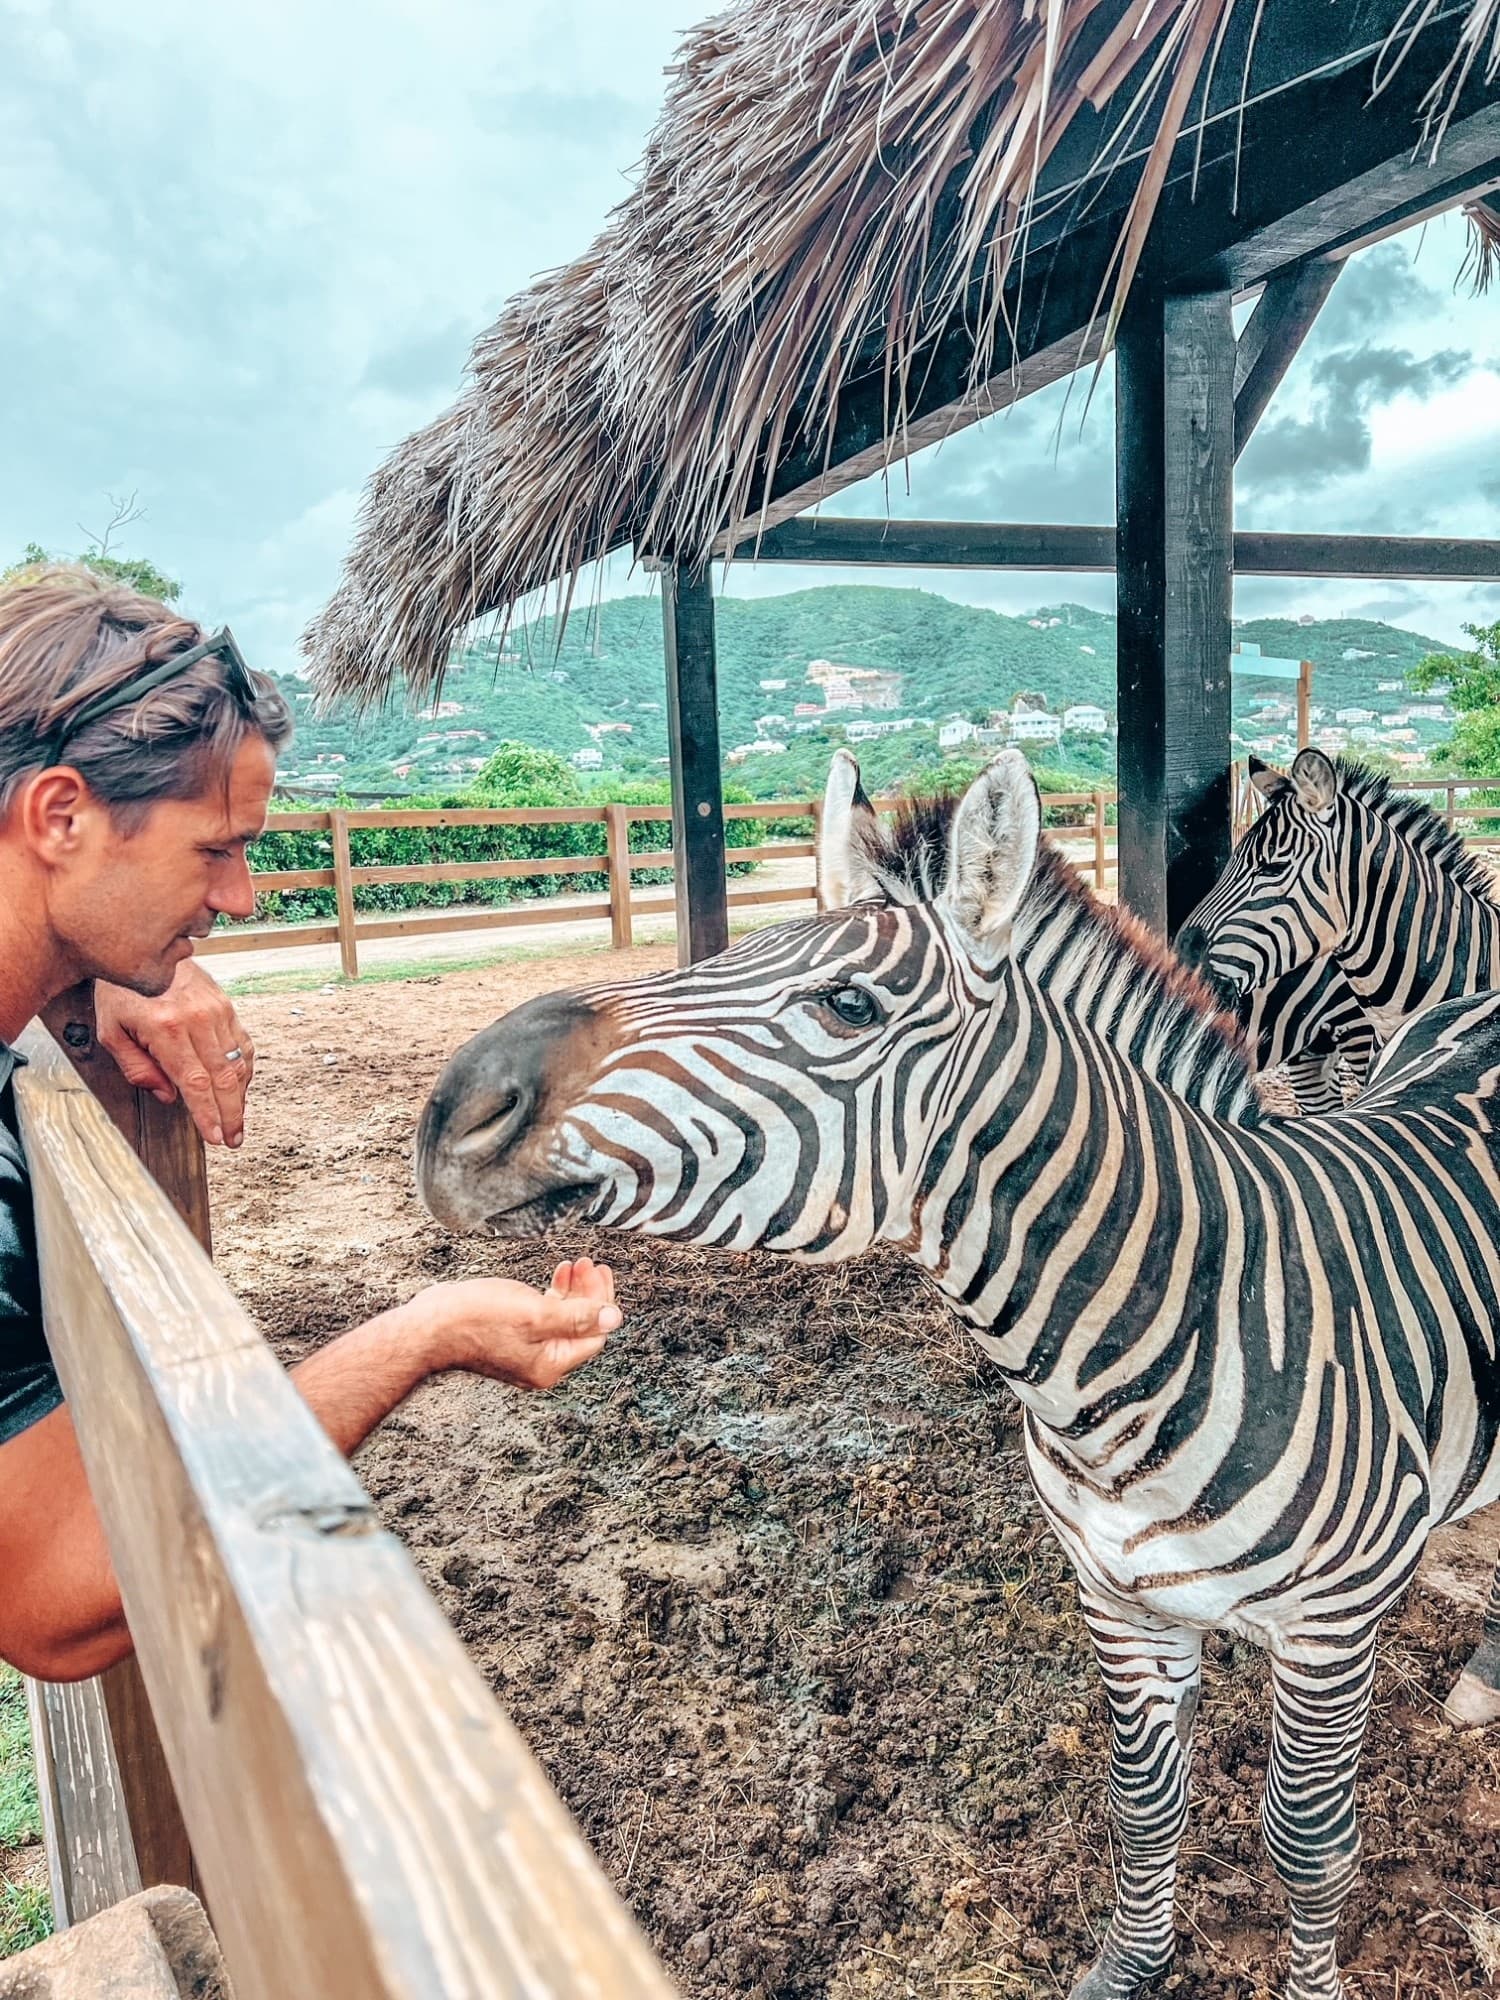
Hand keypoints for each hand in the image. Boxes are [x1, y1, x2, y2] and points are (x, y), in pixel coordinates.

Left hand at [93, 961, 253, 1147]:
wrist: (144, 947)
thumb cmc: (123, 991)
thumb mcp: (111, 1031)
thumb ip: (136, 1067)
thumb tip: (168, 1096)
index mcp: (166, 1027)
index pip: (194, 1081)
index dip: (207, 1113)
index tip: (215, 1136)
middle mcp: (197, 1018)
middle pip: (223, 1077)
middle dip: (231, 1114)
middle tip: (233, 1138)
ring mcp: (216, 1010)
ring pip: (238, 1063)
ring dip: (240, 1097)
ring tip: (237, 1120)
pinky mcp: (226, 1005)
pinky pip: (242, 1044)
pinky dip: (244, 1070)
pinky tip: (239, 1088)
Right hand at [414, 1258, 620, 1389]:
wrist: (428, 1325)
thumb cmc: (476, 1320)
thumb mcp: (534, 1315)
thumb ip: (577, 1318)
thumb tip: (615, 1319)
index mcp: (550, 1364)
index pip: (594, 1335)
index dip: (602, 1302)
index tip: (600, 1271)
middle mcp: (540, 1362)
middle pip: (581, 1327)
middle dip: (590, 1294)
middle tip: (590, 1263)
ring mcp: (525, 1349)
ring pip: (563, 1318)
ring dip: (573, 1291)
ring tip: (575, 1263)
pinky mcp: (511, 1334)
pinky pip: (543, 1316)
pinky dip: (553, 1295)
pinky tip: (555, 1274)